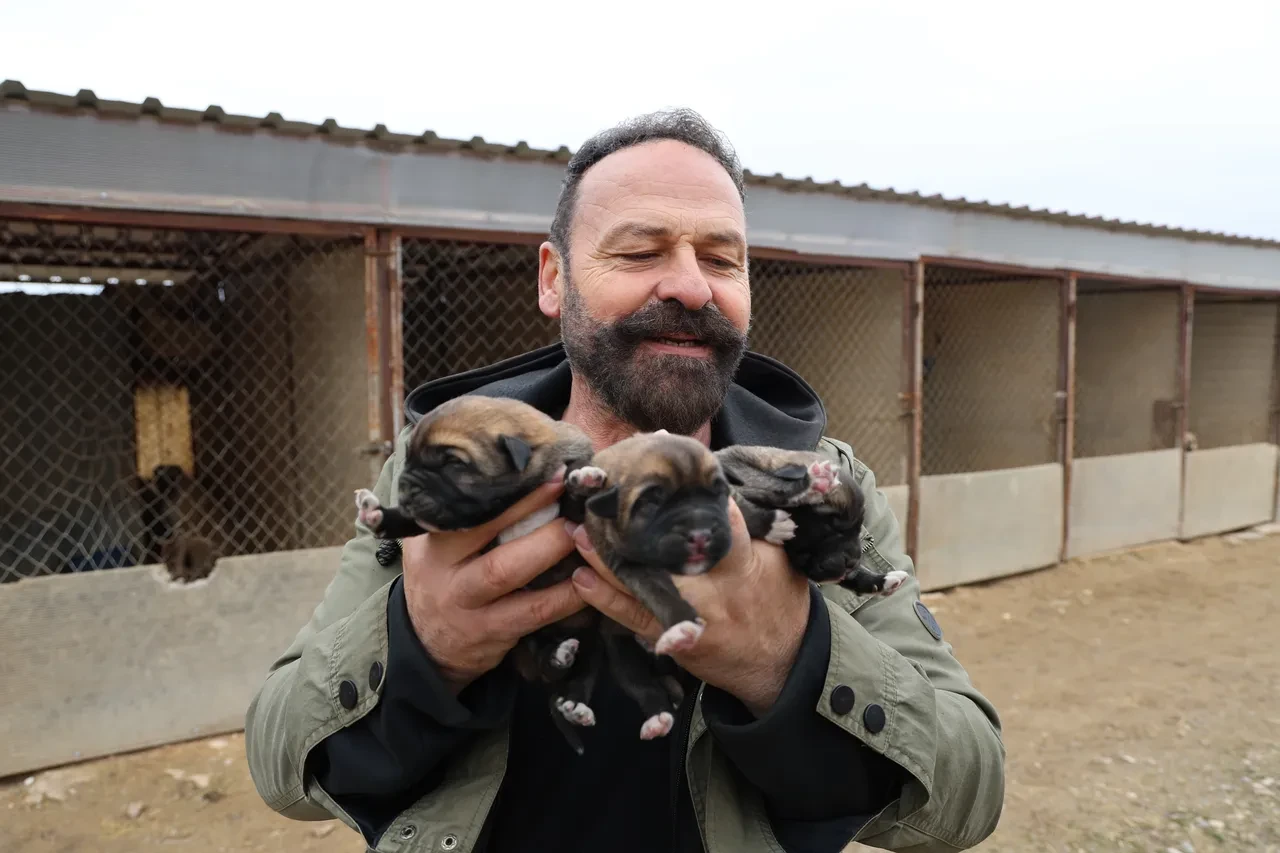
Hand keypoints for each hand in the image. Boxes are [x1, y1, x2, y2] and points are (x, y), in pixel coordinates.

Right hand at [401, 467, 584, 693]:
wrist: (427, 644)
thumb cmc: (442, 577)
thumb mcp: (431, 544)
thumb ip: (454, 511)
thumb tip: (495, 461)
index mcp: (436, 548)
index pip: (473, 519)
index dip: (515, 500)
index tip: (553, 476)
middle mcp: (451, 581)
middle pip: (498, 559)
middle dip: (544, 534)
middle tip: (580, 513)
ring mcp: (473, 613)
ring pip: (516, 586)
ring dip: (557, 562)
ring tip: (588, 541)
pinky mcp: (495, 636)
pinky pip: (535, 616)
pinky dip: (565, 599)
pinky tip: (589, 581)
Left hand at [569, 499, 810, 715]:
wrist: (783, 664)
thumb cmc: (780, 602)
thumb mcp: (777, 558)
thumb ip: (747, 526)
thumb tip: (713, 487)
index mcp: (742, 562)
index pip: (714, 519)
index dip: (687, 490)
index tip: (659, 460)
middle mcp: (713, 589)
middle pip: (664, 552)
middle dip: (632, 526)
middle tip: (602, 498)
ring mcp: (688, 616)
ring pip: (640, 584)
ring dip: (605, 559)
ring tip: (578, 532)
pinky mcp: (673, 640)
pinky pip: (633, 618)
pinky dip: (605, 599)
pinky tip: (582, 579)